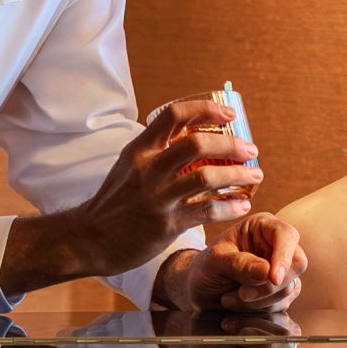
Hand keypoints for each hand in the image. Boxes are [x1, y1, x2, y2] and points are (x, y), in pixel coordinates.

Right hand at [24, 97, 261, 288]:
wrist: (90, 238)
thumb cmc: (116, 199)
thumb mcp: (130, 164)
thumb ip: (158, 148)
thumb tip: (196, 130)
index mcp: (139, 149)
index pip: (174, 115)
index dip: (206, 109)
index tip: (230, 115)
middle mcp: (148, 169)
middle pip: (198, 144)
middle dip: (232, 145)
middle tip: (251, 150)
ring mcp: (157, 197)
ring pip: (207, 177)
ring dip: (238, 175)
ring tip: (256, 176)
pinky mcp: (166, 223)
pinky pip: (207, 210)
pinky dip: (230, 206)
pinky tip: (242, 205)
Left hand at [154, 213, 308, 347]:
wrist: (199, 290)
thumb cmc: (205, 268)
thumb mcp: (214, 262)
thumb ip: (238, 263)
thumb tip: (267, 271)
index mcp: (262, 226)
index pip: (287, 235)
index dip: (283, 256)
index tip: (272, 278)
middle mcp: (277, 244)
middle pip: (296, 263)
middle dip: (269, 285)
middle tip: (241, 295)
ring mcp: (282, 269)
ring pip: (290, 287)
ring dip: (259, 301)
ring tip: (229, 299)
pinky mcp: (281, 290)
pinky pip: (282, 304)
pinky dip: (260, 310)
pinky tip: (238, 308)